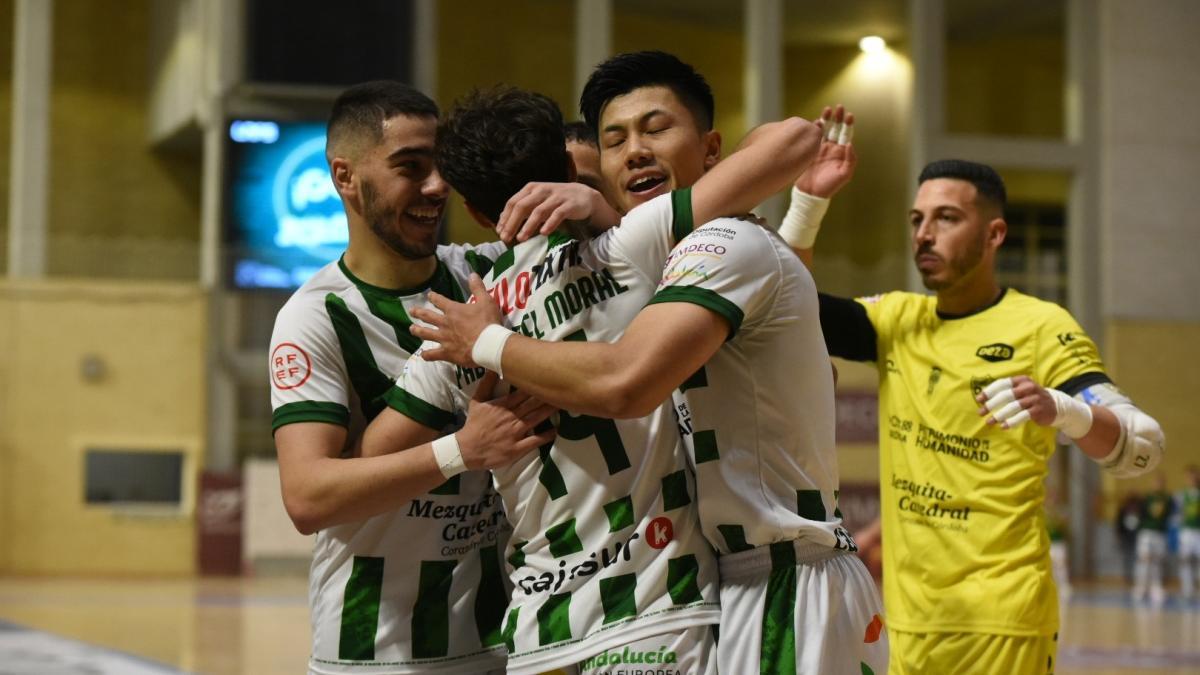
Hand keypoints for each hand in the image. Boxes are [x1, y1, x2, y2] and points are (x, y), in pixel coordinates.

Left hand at [411, 274, 502, 366]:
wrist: (488, 344)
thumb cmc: (488, 322)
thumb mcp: (486, 301)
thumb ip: (478, 288)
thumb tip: (472, 274)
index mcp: (453, 310)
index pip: (439, 301)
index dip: (433, 297)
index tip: (429, 295)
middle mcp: (444, 323)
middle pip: (427, 316)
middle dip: (419, 313)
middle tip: (412, 311)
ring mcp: (444, 338)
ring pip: (426, 333)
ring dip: (417, 330)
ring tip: (411, 329)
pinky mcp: (446, 353)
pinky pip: (432, 355)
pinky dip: (427, 355)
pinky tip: (423, 355)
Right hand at [458, 371, 557, 469]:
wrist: (466, 449)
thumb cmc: (474, 424)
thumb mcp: (477, 401)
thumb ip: (486, 384)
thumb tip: (493, 366)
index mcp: (503, 405)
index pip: (523, 392)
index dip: (536, 385)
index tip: (548, 377)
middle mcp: (511, 417)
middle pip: (533, 404)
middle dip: (547, 396)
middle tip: (561, 388)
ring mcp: (515, 433)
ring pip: (535, 419)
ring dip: (549, 411)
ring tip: (562, 404)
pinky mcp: (517, 448)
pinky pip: (534, 441)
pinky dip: (546, 435)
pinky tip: (556, 430)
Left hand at [496, 182, 620, 242]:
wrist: (582, 196)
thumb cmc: (555, 201)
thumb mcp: (536, 202)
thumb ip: (522, 210)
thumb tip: (502, 222)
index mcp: (531, 189)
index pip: (513, 202)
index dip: (505, 218)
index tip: (500, 232)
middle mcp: (542, 190)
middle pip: (523, 206)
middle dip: (513, 223)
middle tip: (506, 238)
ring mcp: (556, 197)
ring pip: (539, 211)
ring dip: (529, 225)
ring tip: (521, 238)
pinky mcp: (569, 204)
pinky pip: (558, 214)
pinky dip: (550, 224)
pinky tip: (544, 233)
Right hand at [795, 104, 856, 197]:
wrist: (811, 194)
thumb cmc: (829, 186)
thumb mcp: (844, 174)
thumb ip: (850, 159)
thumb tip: (849, 143)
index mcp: (841, 153)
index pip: (846, 135)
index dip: (848, 125)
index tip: (849, 115)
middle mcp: (832, 148)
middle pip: (836, 129)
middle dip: (838, 118)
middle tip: (839, 107)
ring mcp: (820, 148)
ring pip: (824, 130)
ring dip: (826, 119)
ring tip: (827, 109)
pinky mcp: (809, 150)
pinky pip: (812, 136)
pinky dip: (814, 128)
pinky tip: (815, 121)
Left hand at [976, 376, 1056, 428]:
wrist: (1056, 406)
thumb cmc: (1031, 398)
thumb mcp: (1020, 390)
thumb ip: (1005, 392)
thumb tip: (983, 399)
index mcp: (1021, 380)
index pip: (1001, 383)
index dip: (989, 391)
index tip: (978, 400)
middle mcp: (1028, 387)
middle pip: (1006, 395)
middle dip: (991, 404)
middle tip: (981, 412)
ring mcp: (1034, 398)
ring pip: (1013, 406)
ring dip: (999, 415)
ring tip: (989, 422)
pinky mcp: (1039, 410)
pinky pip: (1022, 416)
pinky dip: (1012, 422)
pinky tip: (1003, 426)